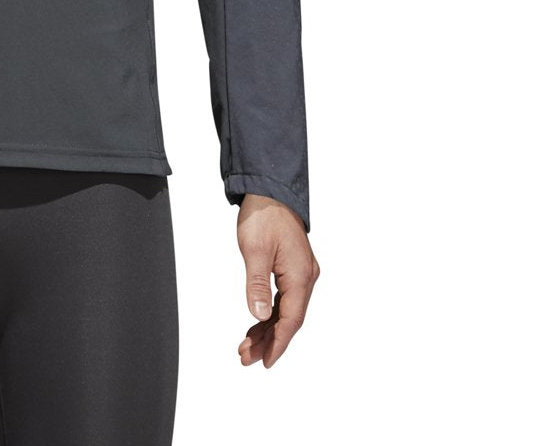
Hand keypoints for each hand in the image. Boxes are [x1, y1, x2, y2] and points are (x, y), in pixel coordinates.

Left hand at [236, 194, 318, 367]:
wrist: (269, 191)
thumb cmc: (262, 216)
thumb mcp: (254, 250)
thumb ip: (257, 284)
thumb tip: (259, 315)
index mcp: (300, 275)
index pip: (291, 319)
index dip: (278, 343)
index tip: (265, 361)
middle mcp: (306, 277)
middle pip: (289, 319)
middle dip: (269, 341)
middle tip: (247, 357)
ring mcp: (301, 273)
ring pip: (286, 310)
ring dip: (268, 329)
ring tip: (247, 346)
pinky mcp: (294, 268)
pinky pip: (284, 299)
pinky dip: (271, 313)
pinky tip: (258, 324)